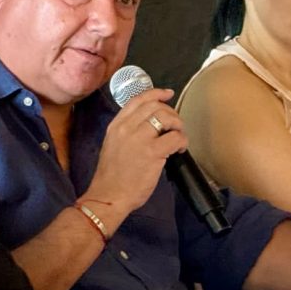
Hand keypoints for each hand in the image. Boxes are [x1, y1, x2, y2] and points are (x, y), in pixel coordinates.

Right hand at [83, 89, 188, 228]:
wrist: (108, 196)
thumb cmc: (112, 177)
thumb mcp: (114, 145)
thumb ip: (128, 131)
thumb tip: (151, 124)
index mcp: (116, 125)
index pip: (138, 100)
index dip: (156, 93)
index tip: (168, 94)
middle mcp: (127, 127)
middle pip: (155, 106)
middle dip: (171, 112)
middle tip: (175, 125)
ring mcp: (139, 138)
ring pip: (166, 117)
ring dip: (178, 125)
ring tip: (178, 137)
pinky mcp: (152, 152)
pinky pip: (175, 137)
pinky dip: (182, 141)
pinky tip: (178, 150)